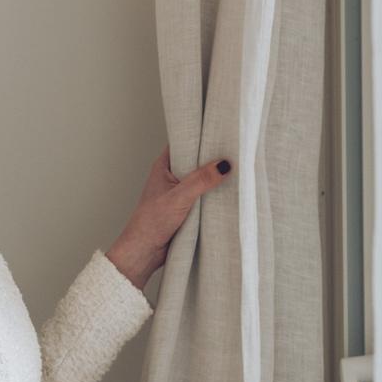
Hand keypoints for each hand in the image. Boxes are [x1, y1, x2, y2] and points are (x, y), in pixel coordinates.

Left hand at [106, 144, 232, 288]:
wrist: (144, 251)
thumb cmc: (151, 222)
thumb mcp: (179, 197)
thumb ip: (201, 180)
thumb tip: (224, 165)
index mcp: (163, 166)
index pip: (184, 142)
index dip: (200, 136)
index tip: (220, 131)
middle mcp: (171, 176)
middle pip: (195, 161)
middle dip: (212, 158)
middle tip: (235, 150)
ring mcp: (179, 192)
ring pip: (201, 180)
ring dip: (214, 179)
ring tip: (237, 170)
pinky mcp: (186, 208)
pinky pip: (203, 197)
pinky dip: (214, 196)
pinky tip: (229, 194)